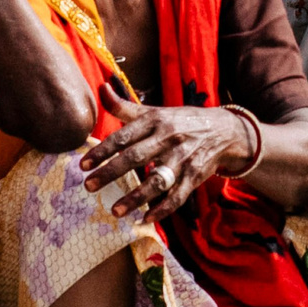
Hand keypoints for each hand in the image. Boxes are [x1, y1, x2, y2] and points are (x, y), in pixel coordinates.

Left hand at [82, 82, 246, 219]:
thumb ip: (125, 106)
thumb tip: (101, 87)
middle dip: (111, 173)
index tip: (83, 165)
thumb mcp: (155, 111)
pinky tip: (144, 219)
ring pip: (157, 181)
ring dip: (135, 197)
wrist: (224, 130)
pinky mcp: (195, 176)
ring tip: (114, 211)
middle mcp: (168, 139)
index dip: (102, 151)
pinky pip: (178, 196)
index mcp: (155, 121)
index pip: (124, 136)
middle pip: (136, 157)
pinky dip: (162, 209)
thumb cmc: (181, 121)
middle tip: (88, 186)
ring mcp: (183, 159)